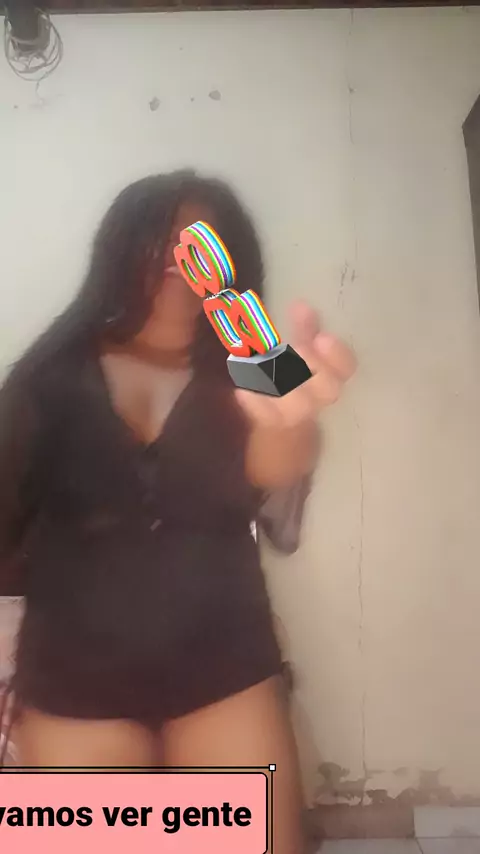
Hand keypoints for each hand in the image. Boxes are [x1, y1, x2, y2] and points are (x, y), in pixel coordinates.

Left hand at [235, 301, 356, 427]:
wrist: (282, 422)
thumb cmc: (296, 378)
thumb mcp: (303, 351)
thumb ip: (305, 330)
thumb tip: (300, 304)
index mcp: (332, 374)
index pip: (346, 366)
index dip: (337, 355)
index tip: (322, 338)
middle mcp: (320, 396)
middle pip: (327, 388)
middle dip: (310, 367)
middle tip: (292, 350)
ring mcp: (298, 413)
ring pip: (299, 405)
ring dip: (283, 384)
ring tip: (263, 366)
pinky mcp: (274, 424)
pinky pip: (268, 418)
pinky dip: (256, 405)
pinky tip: (242, 392)